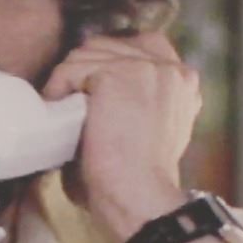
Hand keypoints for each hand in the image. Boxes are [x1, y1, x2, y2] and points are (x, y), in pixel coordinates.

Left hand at [42, 31, 199, 242]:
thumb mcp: (151, 131)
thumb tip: (94, 91)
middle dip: (85, 71)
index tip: (90, 93)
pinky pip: (72, 68)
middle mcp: (172, 68)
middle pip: (110, 45)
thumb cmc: (136, 181)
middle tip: (69, 103)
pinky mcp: (117, 73)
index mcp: (184, 82)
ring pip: (88, 54)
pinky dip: (58, 89)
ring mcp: (147, 66)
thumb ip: (138, 102)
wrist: (138, 197)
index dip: (108, 65)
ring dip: (69, 81)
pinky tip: (59, 114)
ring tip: (63, 112)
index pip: (139, 47)